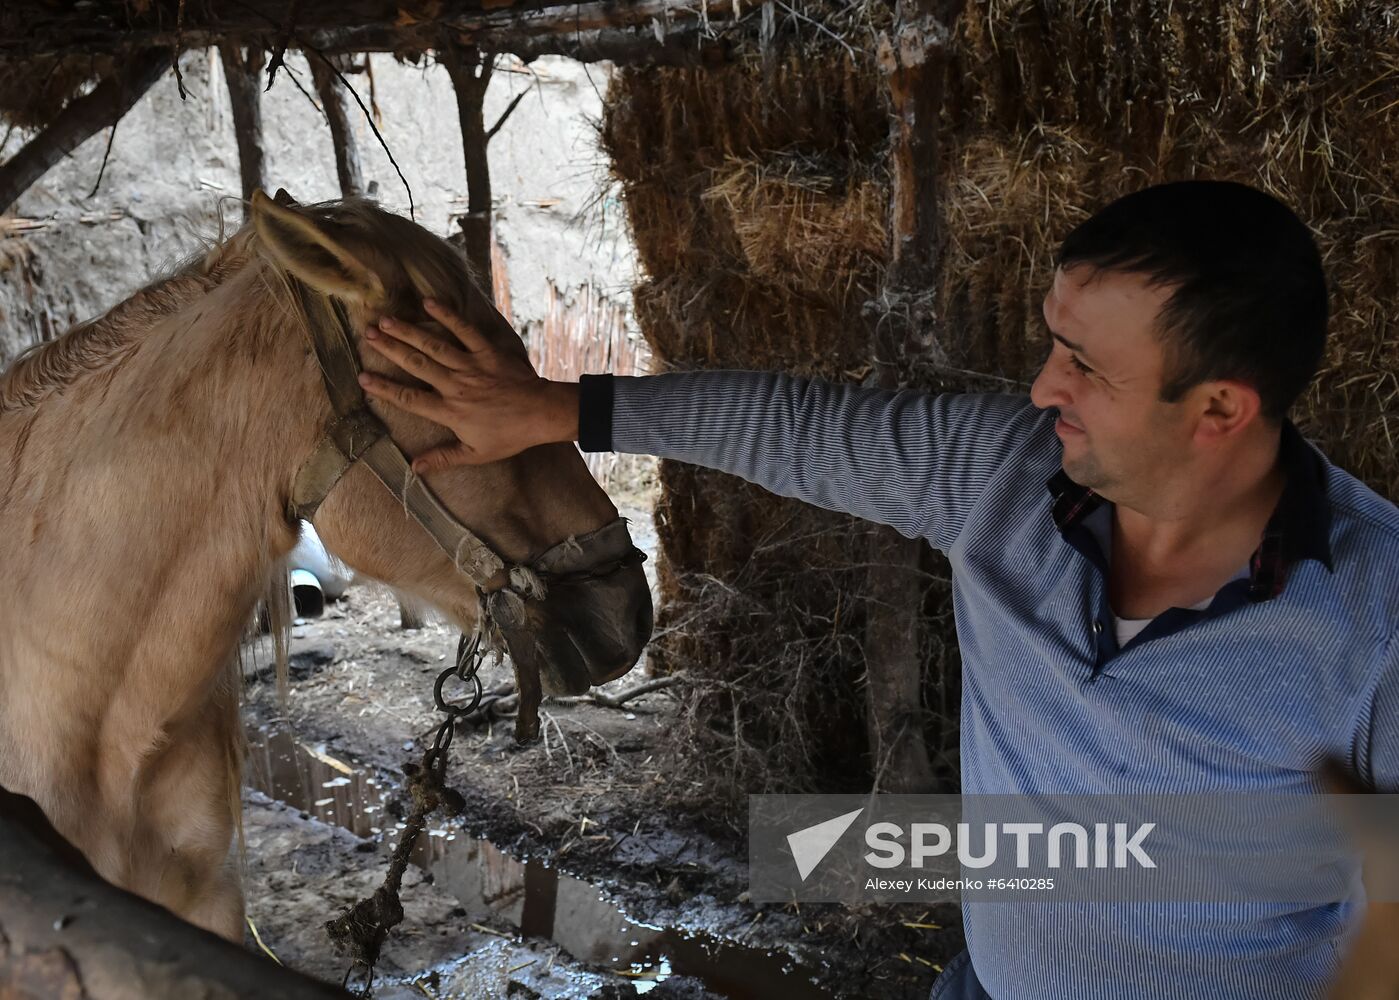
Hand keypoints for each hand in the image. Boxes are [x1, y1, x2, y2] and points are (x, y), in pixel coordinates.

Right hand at [357, 299, 577, 471]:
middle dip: (389, 349)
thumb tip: (414, 468)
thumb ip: (444, 458)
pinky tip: (429, 303)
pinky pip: (465, 331)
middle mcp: (456, 386)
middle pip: (416, 365)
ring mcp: (471, 366)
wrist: (542, 414)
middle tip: (367, 335)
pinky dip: (448, 316)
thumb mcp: (476, 454)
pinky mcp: (487, 352)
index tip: (362, 378)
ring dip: (408, 331)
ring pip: (433, 345)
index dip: (385, 389)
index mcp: (451, 412)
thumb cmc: (510, 435)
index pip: (410, 399)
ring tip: (385, 320)